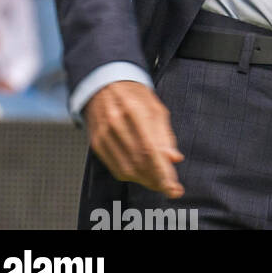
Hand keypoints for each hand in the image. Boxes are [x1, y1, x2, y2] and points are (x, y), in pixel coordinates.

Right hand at [85, 81, 184, 197]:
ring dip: (145, 180)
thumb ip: (165, 135)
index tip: (174, 187)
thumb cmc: (135, 95)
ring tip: (160, 183)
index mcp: (135, 111)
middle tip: (171, 188)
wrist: (104, 83)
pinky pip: (115, 168)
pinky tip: (143, 175)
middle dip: (157, 180)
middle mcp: (116, 124)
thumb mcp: (156, 108)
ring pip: (126, 169)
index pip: (150, 150)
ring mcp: (104, 135)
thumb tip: (175, 159)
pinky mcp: (96, 144)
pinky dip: (131, 175)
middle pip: (138, 162)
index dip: (162, 172)